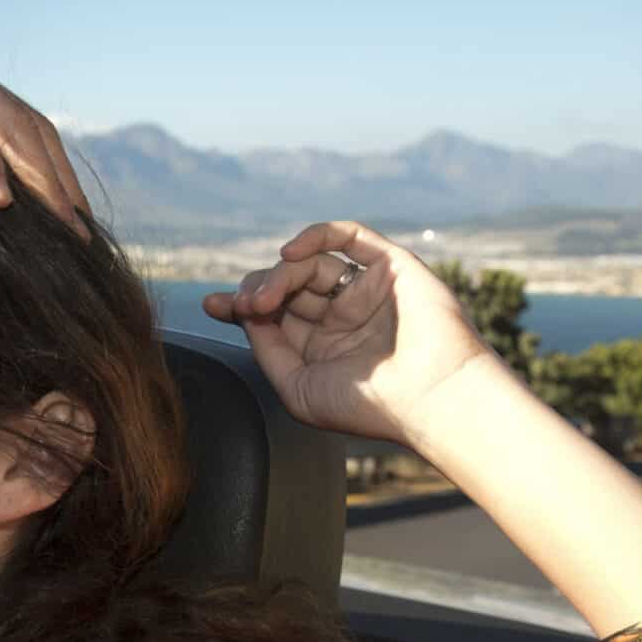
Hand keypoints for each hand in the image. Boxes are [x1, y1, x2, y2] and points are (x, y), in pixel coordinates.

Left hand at [203, 221, 493, 450]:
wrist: (429, 398)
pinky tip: (288, 252)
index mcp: (325, 347)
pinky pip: (350, 236)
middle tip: (244, 306)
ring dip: (280, 273)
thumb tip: (245, 313)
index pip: (276, 314)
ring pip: (311, 263)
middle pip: (288, 285)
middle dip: (257, 290)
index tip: (212, 305)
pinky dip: (316, 236)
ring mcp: (367, 290)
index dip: (242, 305)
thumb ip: (268, 348)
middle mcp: (345, 316)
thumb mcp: (297, 387)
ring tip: (264, 298)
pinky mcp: (391, 266)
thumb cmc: (370, 405)